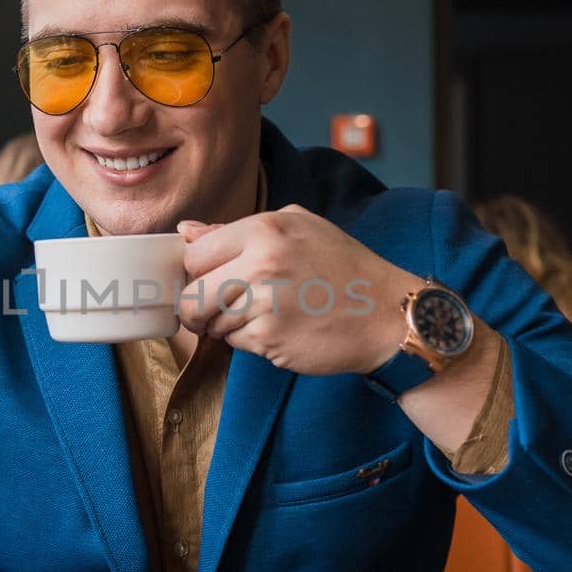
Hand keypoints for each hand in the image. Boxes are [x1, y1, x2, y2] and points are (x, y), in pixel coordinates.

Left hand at [176, 204, 412, 375]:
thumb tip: (186, 232)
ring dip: (226, 326)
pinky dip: (250, 342)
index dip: (198, 272)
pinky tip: (278, 330)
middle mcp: (260, 263)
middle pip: (191, 296)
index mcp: (264, 229)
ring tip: (262, 316)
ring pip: (211, 324)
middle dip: (200, 308)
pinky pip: (236, 344)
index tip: (209, 280)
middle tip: (221, 309)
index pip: (193, 255)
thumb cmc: (342, 268)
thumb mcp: (297, 228)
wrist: (385, 313)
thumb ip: (236, 230)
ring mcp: (264, 304)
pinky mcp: (270, 339)